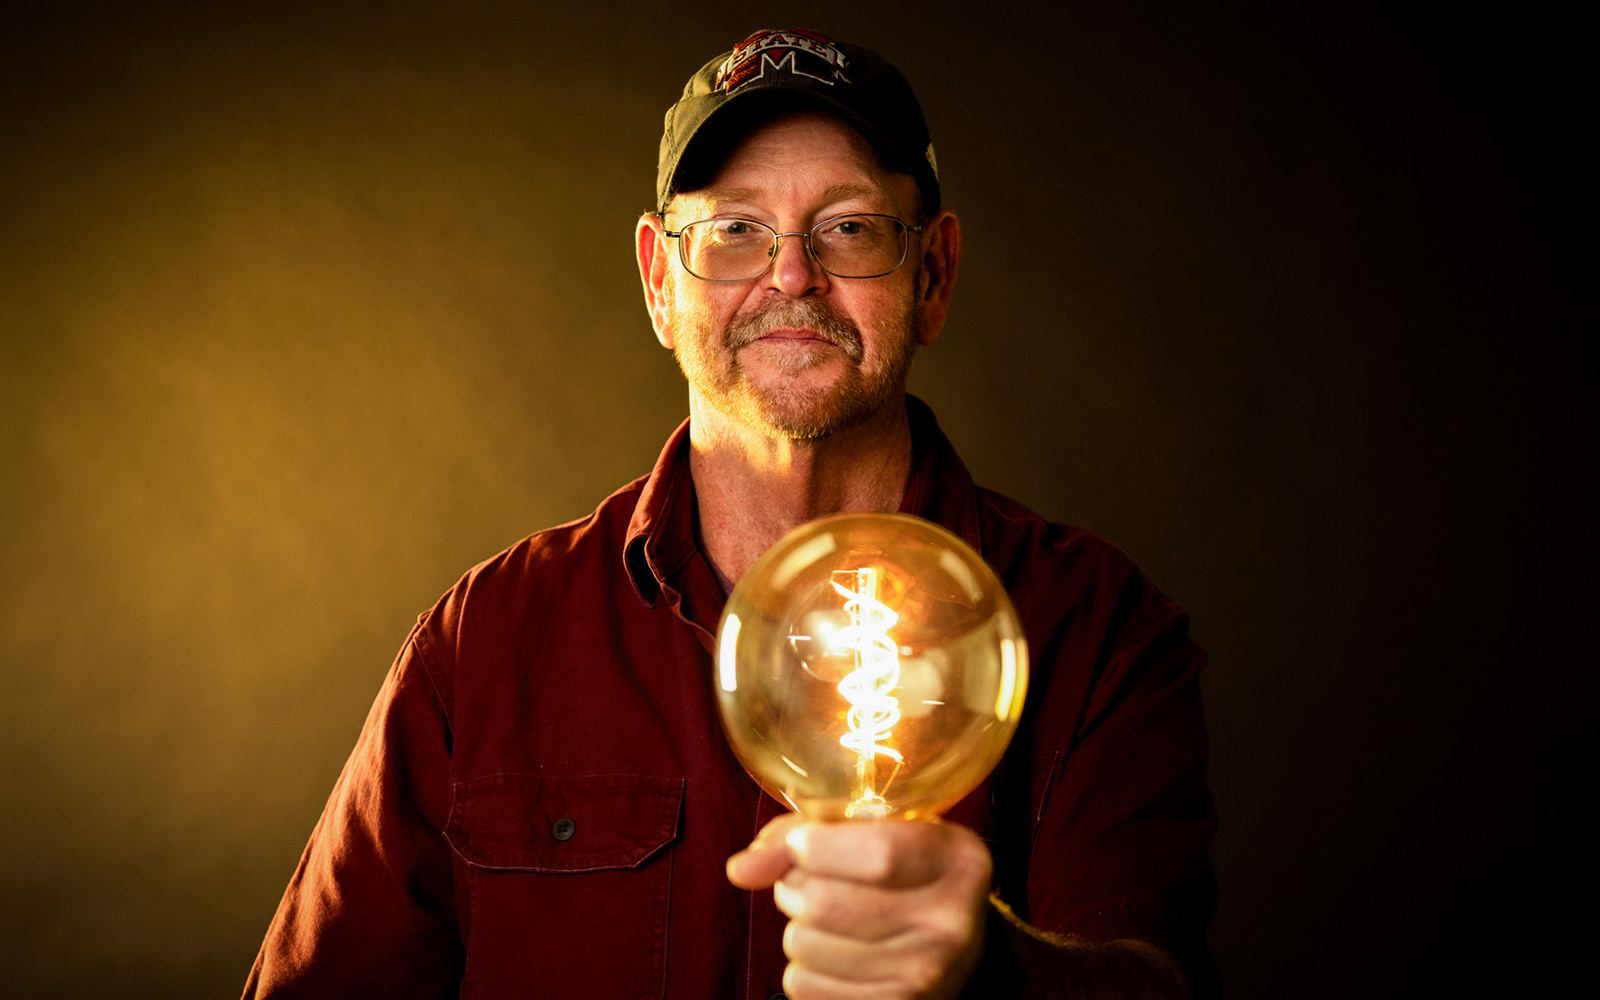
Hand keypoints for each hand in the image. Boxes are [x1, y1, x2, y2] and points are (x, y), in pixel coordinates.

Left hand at [728, 814, 992, 999]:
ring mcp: (925, 974)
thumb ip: (803, 835)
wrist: (954, 949)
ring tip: (823, 920)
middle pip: (827, 902)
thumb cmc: (902, 875)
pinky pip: (806, 986)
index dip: (818, 847)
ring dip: (797, 928)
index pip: (878, 853)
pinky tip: (833, 954)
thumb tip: (741, 868)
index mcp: (956, 858)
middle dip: (794, 887)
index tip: (802, 844)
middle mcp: (950, 920)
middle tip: (805, 883)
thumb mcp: (872, 832)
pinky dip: (803, 967)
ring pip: (805, 944)